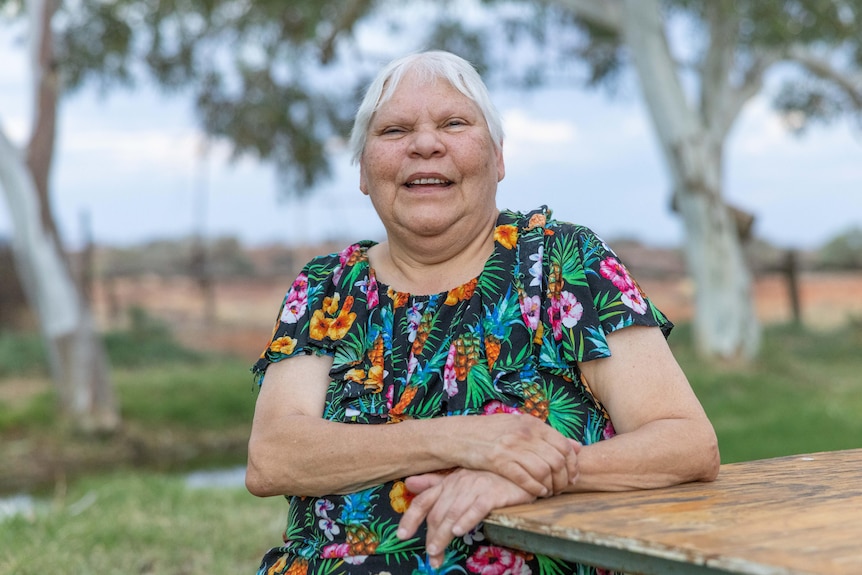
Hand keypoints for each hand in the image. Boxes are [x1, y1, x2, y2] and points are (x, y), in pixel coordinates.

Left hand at [396, 469, 538, 569]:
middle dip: (431, 537)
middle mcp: (458, 483)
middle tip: (431, 557)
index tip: (402, 536)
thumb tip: (409, 484)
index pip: (424, 500)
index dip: (410, 518)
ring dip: (443, 534)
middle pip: (437, 513)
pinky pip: (477, 507)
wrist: (520, 470)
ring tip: (437, 552)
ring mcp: (475, 487)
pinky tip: (459, 531)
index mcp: (448, 481)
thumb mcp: (460, 478)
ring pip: (453, 513)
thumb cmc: (489, 476)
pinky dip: (466, 519)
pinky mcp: (493, 493)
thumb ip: (434, 483)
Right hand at [455, 413, 580, 497]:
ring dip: (550, 486)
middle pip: (557, 460)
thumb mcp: (520, 426)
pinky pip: (525, 479)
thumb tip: (577, 446)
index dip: (573, 465)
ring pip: (544, 471)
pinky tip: (537, 493)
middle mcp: (524, 433)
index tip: (573, 477)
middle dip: (563, 479)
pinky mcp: (498, 461)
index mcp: (532, 423)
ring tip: (549, 492)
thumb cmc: (491, 432)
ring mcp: (511, 446)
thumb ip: (548, 436)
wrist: (459, 435)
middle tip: (561, 488)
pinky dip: (536, 489)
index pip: (565, 445)